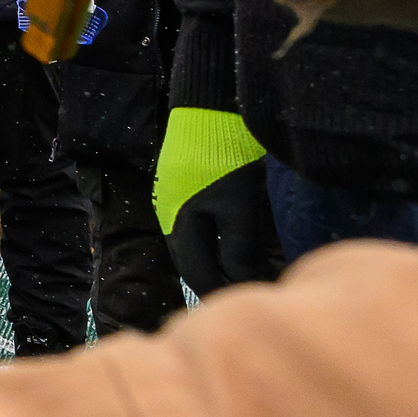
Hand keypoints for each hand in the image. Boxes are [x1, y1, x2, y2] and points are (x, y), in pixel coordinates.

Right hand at [156, 109, 285, 295]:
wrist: (208, 111)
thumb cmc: (224, 159)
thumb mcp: (238, 205)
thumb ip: (240, 247)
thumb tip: (248, 283)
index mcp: (178, 226)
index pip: (198, 275)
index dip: (223, 294)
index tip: (247, 305)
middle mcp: (170, 218)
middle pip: (192, 263)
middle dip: (217, 282)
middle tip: (245, 296)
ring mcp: (173, 202)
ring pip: (194, 246)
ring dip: (215, 263)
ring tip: (241, 274)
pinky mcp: (183, 190)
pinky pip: (196, 230)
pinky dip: (213, 245)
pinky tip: (230, 245)